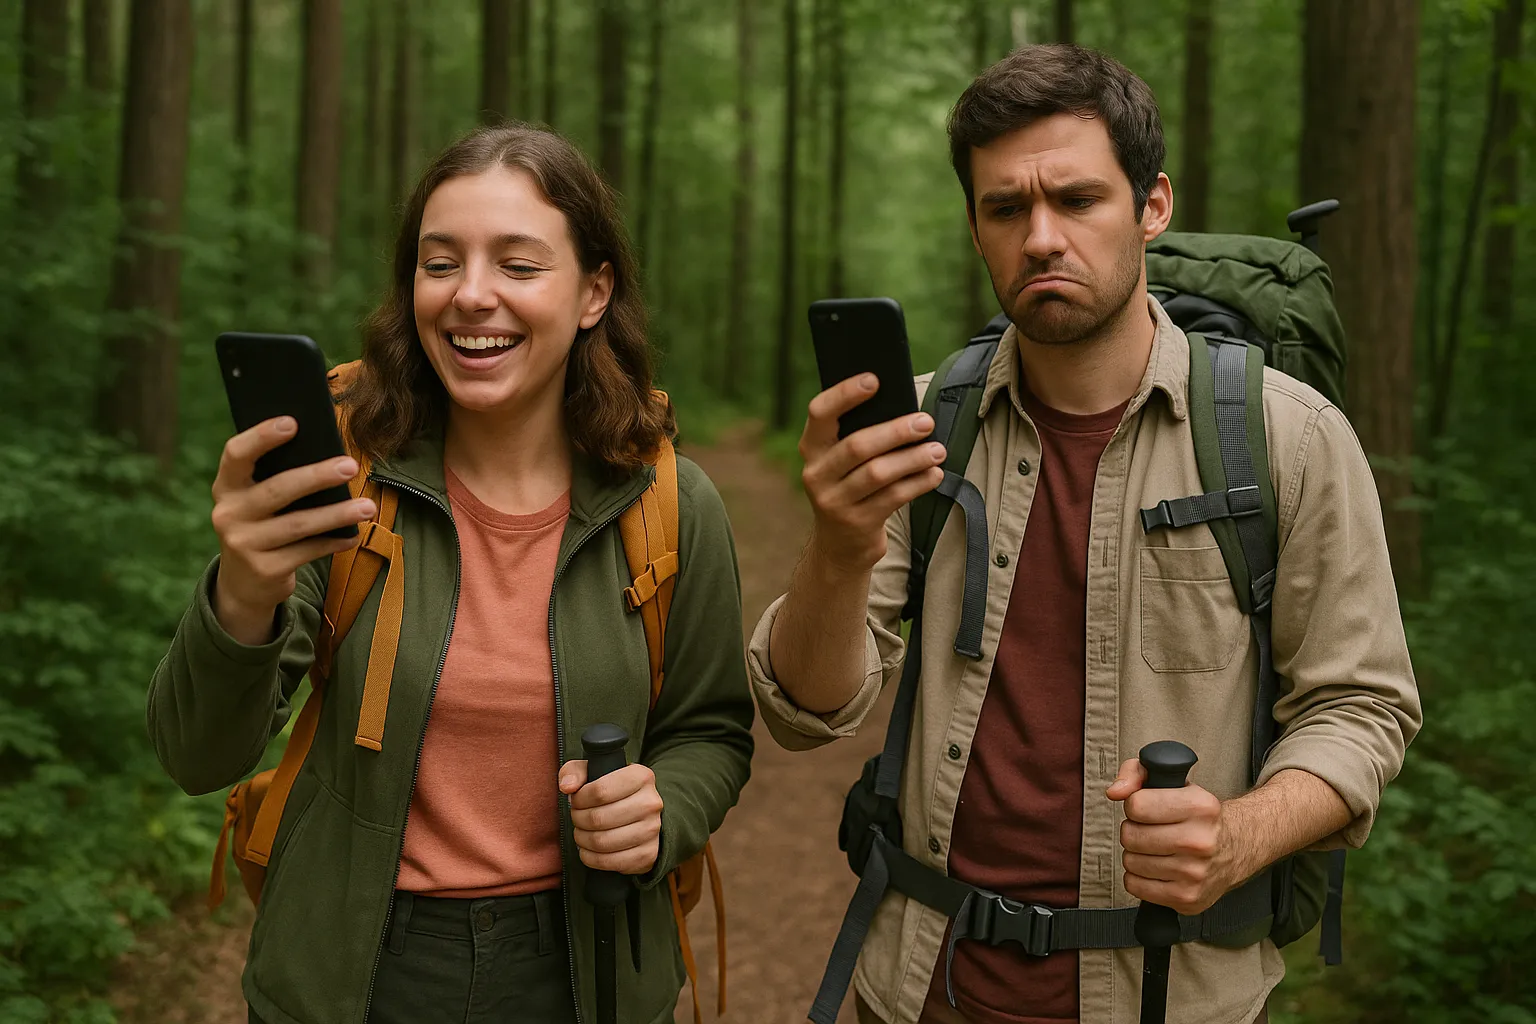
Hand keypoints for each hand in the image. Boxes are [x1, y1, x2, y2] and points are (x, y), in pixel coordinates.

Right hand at [210, 416, 375, 644]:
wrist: (244, 583)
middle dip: (317, 476)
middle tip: (350, 466)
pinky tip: (354, 535)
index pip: (236, 455)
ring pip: (298, 524)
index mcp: (227, 487)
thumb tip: (329, 453)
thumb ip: (278, 477)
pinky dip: (334, 542)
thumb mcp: (257, 501)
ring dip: (337, 514)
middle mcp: (228, 514)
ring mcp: (243, 544)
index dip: (261, 437)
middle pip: (277, 489)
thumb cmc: (262, 525)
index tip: (293, 422)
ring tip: (367, 507)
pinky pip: (308, 552)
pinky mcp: (264, 570)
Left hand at [559, 760, 663, 874]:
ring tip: (581, 832)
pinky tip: (588, 849)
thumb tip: (567, 787)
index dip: (579, 799)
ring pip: (602, 842)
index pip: (600, 791)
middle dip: (578, 820)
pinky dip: (591, 858)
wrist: (642, 813)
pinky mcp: (648, 853)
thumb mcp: (594, 771)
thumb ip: (575, 771)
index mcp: (641, 776)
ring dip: (582, 839)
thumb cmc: (612, 790)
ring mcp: (652, 830)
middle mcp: (651, 803)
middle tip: (576, 817)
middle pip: (598, 818)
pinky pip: (610, 862)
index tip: (576, 800)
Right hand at [798, 374, 946, 572]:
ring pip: (878, 473)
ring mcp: (834, 502)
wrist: (840, 545)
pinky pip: (893, 498)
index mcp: (812, 448)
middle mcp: (816, 474)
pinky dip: (917, 483)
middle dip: (896, 431)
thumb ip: (858, 434)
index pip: (820, 413)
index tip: (874, 380)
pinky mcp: (857, 523)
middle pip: (857, 446)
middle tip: (926, 422)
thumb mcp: (842, 462)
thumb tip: (903, 406)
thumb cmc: (851, 486)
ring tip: (938, 450)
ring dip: (912, 459)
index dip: (845, 394)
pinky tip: (935, 474)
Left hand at [1107, 758, 1238, 915]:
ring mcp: (1195, 874)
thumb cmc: (1197, 814)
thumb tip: (1115, 791)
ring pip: (1130, 862)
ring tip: (1157, 848)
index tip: (1147, 807)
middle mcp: (1201, 841)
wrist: (1237, 847)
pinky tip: (1157, 868)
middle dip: (1134, 830)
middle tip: (1151, 829)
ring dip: (1136, 854)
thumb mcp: (1173, 780)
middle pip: (1131, 836)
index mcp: (1200, 807)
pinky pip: (1135, 886)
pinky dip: (1139, 877)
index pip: (1137, 805)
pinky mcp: (1187, 898)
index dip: (1135, 805)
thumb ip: (1136, 773)